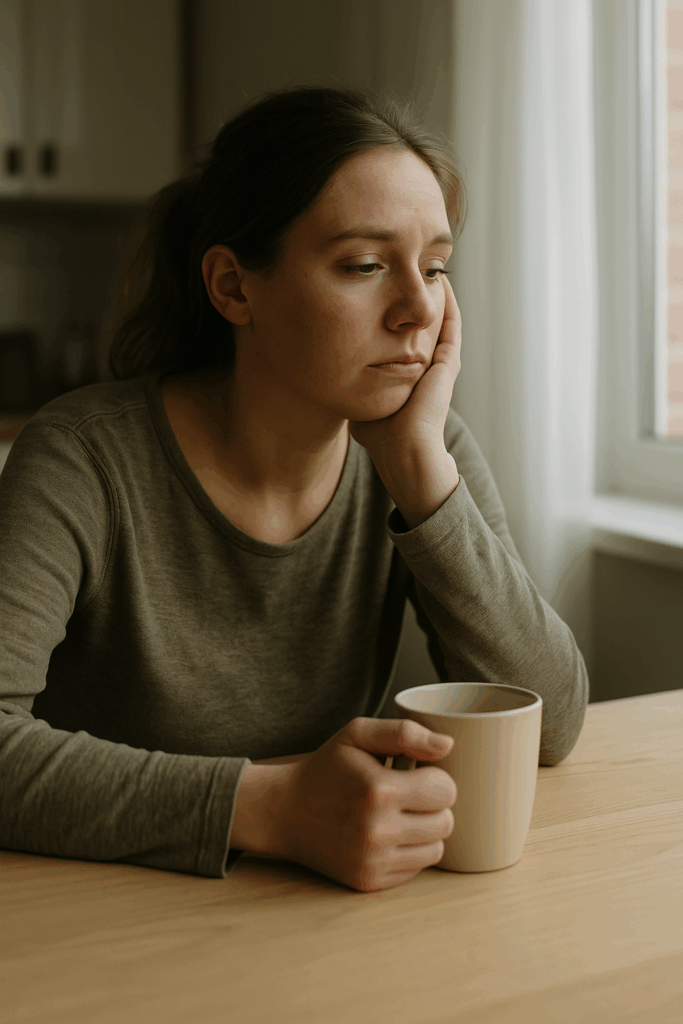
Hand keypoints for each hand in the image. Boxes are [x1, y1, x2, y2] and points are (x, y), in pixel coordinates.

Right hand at [274, 717, 456, 891]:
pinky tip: (388, 835)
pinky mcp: (369, 882)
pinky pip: (415, 869)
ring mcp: (372, 861)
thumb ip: (404, 732)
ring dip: (425, 831)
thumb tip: (448, 745)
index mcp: (378, 790)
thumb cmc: (327, 768)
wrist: (285, 812)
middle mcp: (377, 831)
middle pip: (445, 822)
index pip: (445, 790)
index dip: (437, 779)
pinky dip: (409, 852)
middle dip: (434, 806)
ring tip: (401, 815)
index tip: (418, 774)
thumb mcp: (357, 734)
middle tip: (409, 795)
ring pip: (436, 849)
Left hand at [349, 274, 461, 458]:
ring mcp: (439, 365)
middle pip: (423, 325)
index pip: (403, 338)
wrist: (403, 451)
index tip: (383, 293)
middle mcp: (427, 368)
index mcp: (409, 375)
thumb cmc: (380, 437)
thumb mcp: (361, 403)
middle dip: (415, 300)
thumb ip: (352, 386)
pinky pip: (452, 326)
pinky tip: (441, 282)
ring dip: (435, 295)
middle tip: (406, 273)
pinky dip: (449, 304)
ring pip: (440, 321)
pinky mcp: (447, 364)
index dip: (395, 316)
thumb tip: (331, 374)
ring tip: (428, 269)